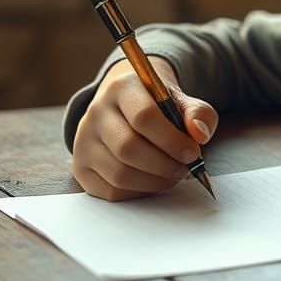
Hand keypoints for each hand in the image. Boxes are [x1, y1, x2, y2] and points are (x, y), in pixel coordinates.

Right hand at [72, 57, 218, 200]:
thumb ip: (198, 113)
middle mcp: (96, 113)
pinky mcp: (81, 166)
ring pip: (119, 174)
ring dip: (154, 182)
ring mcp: (84, 141)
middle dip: (164, 165)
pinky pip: (110, 191)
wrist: (125, 104)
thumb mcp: (180, 100)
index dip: (172, 140)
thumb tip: (199, 135)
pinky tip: (154, 181)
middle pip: (128, 148)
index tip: (193, 152)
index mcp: (122, 88)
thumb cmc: (157, 105)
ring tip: (173, 175)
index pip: (143, 117)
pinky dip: (138, 192)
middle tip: (186, 168)